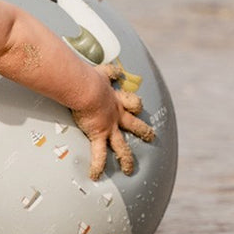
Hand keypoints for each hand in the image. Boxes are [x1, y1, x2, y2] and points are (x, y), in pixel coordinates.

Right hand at [71, 64, 155, 179]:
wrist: (85, 87)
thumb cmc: (87, 77)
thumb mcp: (96, 70)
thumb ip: (94, 67)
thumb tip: (82, 58)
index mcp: (115, 98)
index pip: (129, 100)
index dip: (133, 102)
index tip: (135, 105)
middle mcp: (115, 113)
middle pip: (134, 123)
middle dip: (143, 130)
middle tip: (151, 136)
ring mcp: (109, 126)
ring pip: (122, 145)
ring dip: (126, 157)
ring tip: (129, 169)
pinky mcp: (98, 134)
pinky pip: (99, 154)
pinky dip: (97, 165)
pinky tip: (95, 176)